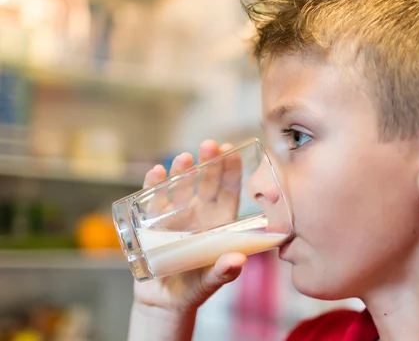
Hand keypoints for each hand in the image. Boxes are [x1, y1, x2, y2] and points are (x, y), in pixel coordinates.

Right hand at [133, 140, 247, 313]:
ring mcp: (174, 217)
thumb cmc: (194, 290)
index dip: (230, 172)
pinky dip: (153, 186)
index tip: (233, 151)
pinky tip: (157, 173)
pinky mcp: (152, 224)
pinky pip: (153, 201)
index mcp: (218, 224)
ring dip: (181, 172)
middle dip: (208, 164)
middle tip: (210, 145)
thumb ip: (223, 272)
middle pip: (204, 184)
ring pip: (179, 188)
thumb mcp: (210, 282)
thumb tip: (238, 260)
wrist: (163, 303)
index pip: (228, 193)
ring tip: (184, 157)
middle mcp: (198, 215)